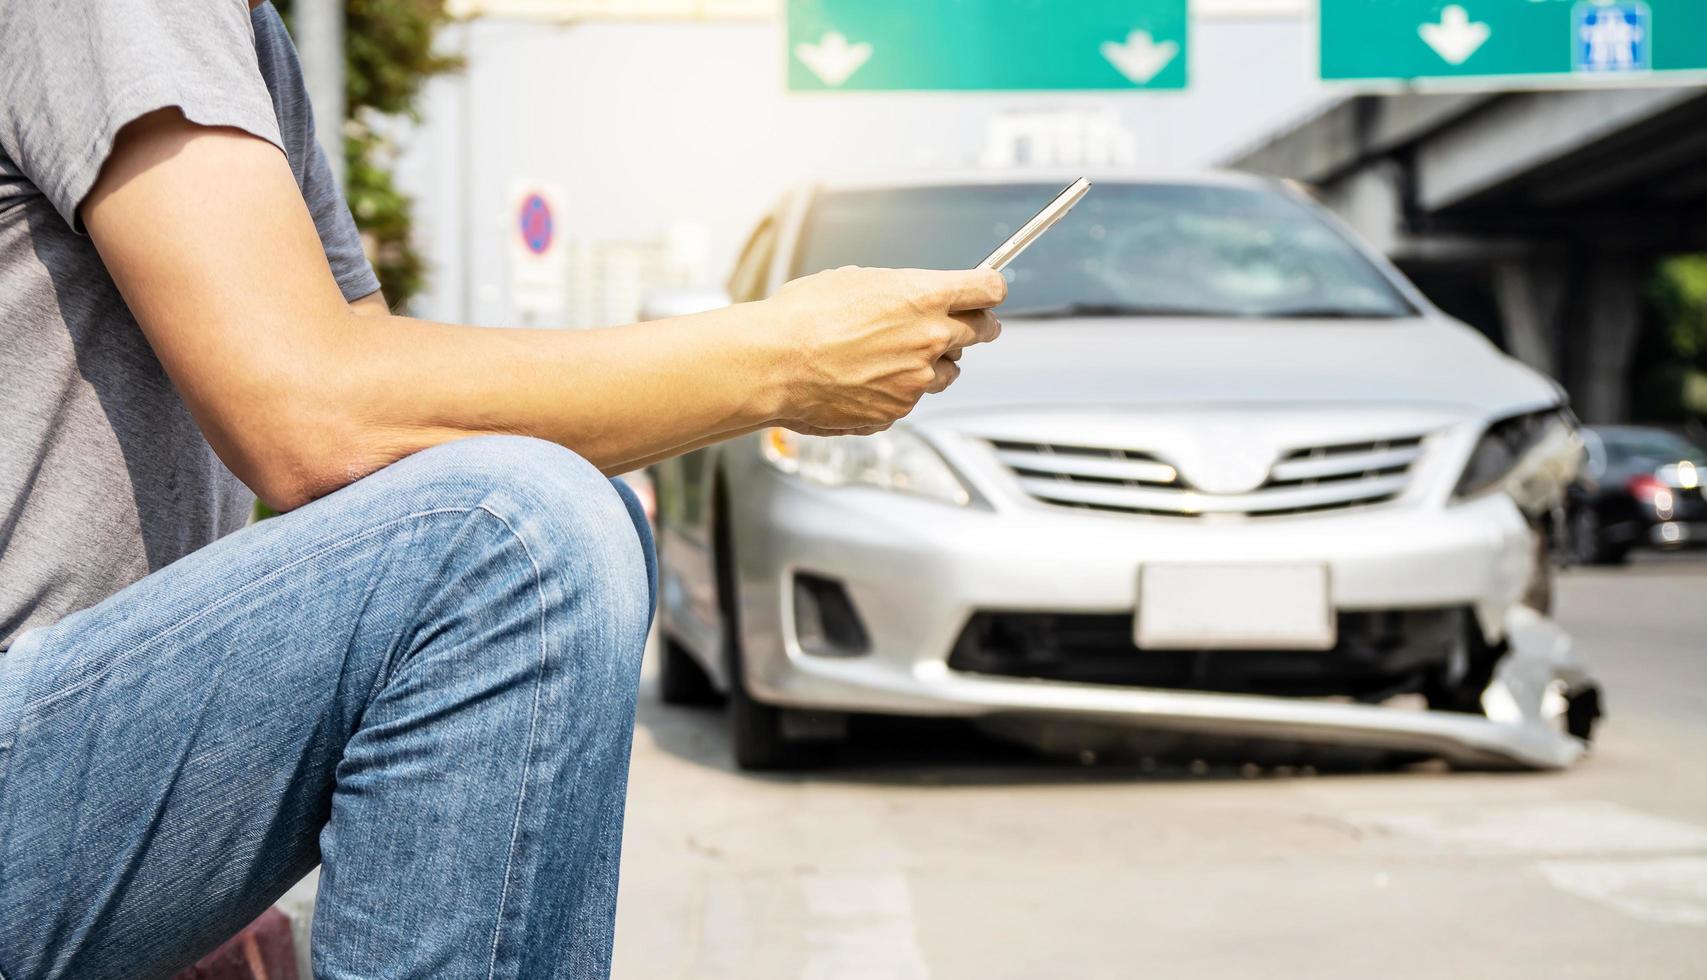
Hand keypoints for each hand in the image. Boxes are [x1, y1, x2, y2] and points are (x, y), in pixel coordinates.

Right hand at [764, 266, 1005, 430]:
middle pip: (982, 331)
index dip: (990, 290)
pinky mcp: (898, 410)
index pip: (989, 290)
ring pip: (949, 371)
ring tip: (895, 356)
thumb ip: (895, 291)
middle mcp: (931, 339)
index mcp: (925, 296)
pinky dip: (897, 390)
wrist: (774, 363)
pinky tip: (866, 379)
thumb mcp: (853, 281)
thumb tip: (903, 296)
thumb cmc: (803, 317)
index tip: (988, 292)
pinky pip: (912, 398)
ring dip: (935, 363)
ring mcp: (918, 380)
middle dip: (974, 327)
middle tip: (962, 327)